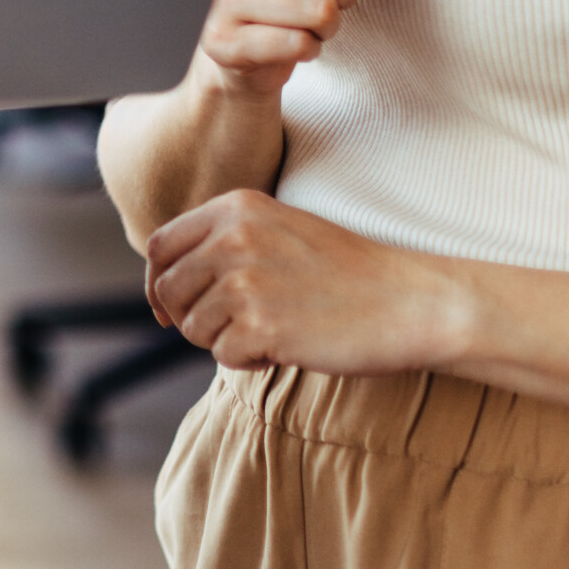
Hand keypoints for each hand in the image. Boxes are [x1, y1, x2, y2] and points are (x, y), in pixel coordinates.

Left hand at [145, 188, 470, 375]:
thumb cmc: (346, 272)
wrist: (409, 302)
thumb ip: (223, 241)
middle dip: (190, 318)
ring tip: (270, 332)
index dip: (160, 281)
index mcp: (234, 207)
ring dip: (224, 340)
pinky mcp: (260, 326)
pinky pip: (222, 356)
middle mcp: (232, 238)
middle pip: (168, 290)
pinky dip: (247, 361)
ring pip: (192, 327)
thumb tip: (164, 279)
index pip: (160, 245)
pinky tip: (284, 349)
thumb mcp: (278, 229)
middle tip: (232, 328)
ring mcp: (244, 282)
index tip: (170, 308)